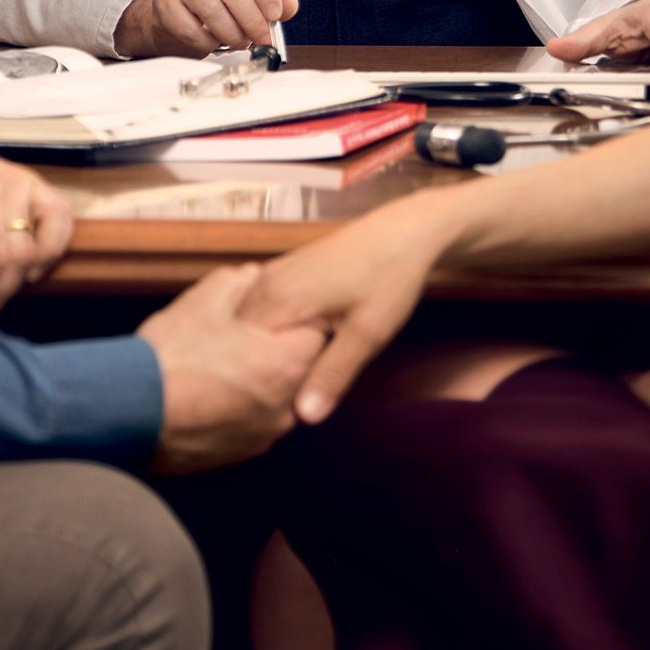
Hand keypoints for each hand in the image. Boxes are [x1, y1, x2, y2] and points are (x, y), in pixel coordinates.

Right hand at [114, 0, 299, 58]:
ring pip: (213, 11)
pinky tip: (213, 39)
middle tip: (262, 38)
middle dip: (252, 20)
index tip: (275, 14)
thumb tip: (289, 6)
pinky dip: (208, 42)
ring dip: (232, 34)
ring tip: (239, 40)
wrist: (176, 6)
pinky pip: (192, 29)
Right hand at [138, 263, 325, 472]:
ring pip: (276, 397)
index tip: (274, 312)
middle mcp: (284, 407)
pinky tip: (210, 390)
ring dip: (259, 380)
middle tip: (243, 335)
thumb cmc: (171, 353)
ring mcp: (263, 435)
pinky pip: (254, 420)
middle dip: (278, 350)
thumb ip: (239, 281)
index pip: (317, 334)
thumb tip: (253, 276)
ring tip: (222, 363)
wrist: (129, 411)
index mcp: (284, 365)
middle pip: (299, 368)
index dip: (295, 317)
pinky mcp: (241, 454)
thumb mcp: (204, 299)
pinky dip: (241, 405)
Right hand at [239, 201, 443, 425]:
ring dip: (267, 350)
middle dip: (262, 368)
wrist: (404, 231)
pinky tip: (299, 346)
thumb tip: (304, 418)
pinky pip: (263, 309)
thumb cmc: (388, 279)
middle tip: (292, 391)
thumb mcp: (366, 335)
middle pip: (245, 340)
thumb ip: (332, 375)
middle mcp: (265, 284)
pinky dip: (273, 332)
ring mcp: (272, 274)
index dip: (261, 382)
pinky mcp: (283, 271)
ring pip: (251, 326)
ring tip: (295, 371)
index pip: (244, 353)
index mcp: (277, 299)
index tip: (283, 402)